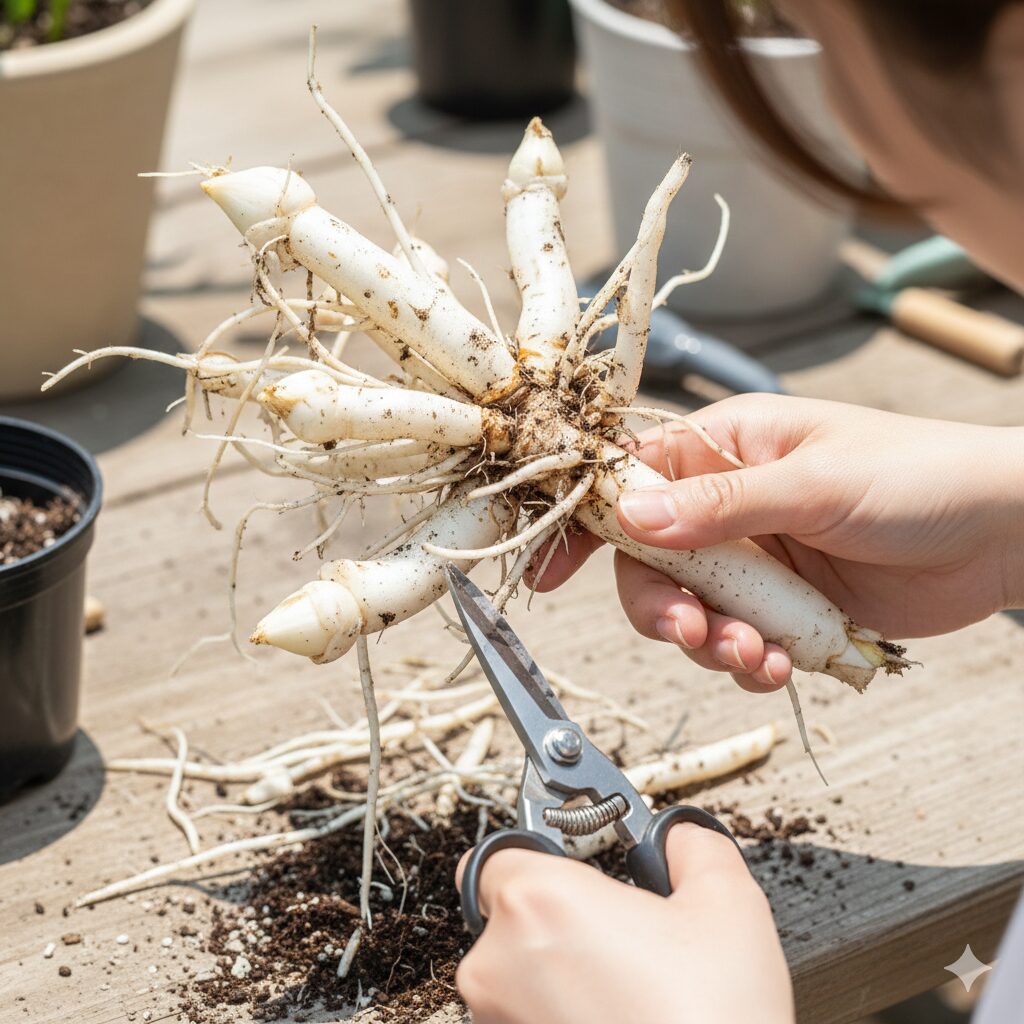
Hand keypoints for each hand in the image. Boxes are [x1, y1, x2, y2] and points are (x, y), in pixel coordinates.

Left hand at [454, 823, 793, 1023]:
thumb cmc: (712, 1023)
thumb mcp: (728, 906)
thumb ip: (693, 846)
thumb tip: (680, 836)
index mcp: (538, 901)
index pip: (502, 851)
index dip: (544, 851)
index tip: (583, 861)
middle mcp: (496, 963)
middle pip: (508, 912)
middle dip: (561, 914)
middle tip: (622, 930)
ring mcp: (498, 1022)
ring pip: (517, 972)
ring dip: (559, 969)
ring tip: (629, 986)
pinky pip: (524, 1018)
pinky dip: (559, 1013)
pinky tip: (617, 1018)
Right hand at [531, 395, 1023, 691]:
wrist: (1003, 534)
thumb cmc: (918, 476)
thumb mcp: (814, 484)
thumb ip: (719, 507)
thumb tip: (632, 520)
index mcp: (725, 448)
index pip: (629, 479)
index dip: (586, 522)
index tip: (551, 572)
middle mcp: (728, 504)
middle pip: (649, 562)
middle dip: (660, 606)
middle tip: (690, 631)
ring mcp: (756, 559)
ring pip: (691, 612)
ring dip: (710, 643)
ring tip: (757, 653)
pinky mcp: (786, 607)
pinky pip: (739, 643)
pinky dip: (749, 662)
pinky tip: (782, 663)